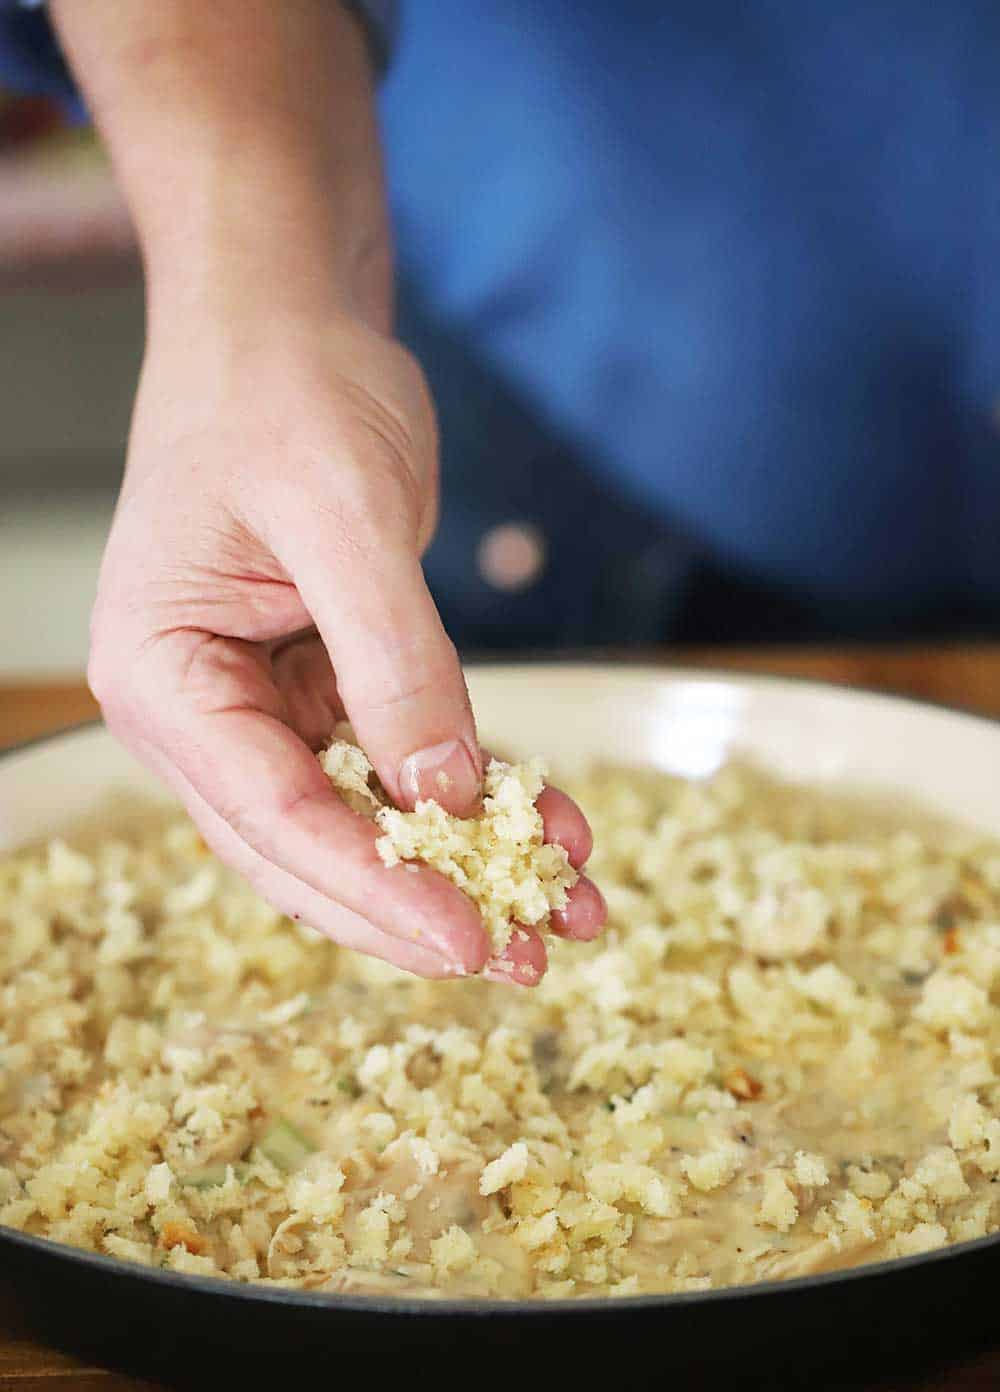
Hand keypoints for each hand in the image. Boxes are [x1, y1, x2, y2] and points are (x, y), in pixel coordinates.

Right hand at [88, 311, 605, 980]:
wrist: (290, 317)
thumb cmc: (284, 389)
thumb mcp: (343, 514)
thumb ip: (393, 660)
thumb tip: (445, 796)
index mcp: (163, 677)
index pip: (269, 814)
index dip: (375, 889)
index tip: (470, 941)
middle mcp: (202, 710)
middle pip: (311, 848)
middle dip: (422, 908)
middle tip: (527, 959)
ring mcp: (264, 703)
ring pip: (365, 823)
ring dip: (464, 868)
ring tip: (568, 913)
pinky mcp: (329, 684)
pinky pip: (403, 765)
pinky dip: (477, 798)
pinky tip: (557, 826)